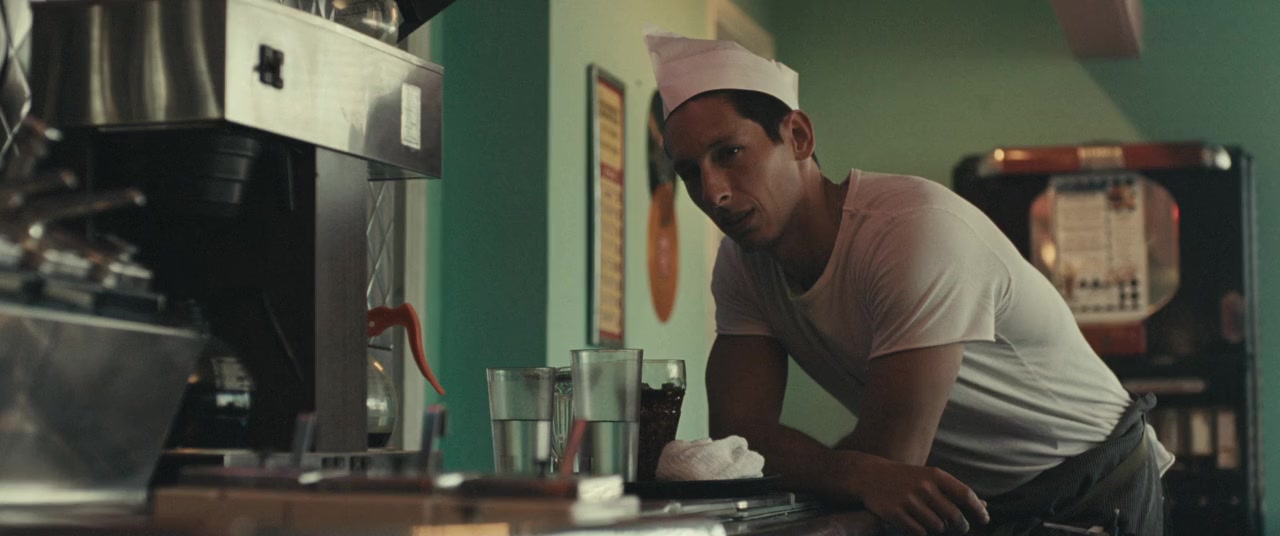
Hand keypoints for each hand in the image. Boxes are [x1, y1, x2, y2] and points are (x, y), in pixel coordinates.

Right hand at [856, 456, 988, 534]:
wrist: (871, 476)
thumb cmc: (907, 478)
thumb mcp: (931, 478)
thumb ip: (955, 491)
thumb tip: (985, 505)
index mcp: (935, 475)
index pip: (965, 495)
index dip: (978, 510)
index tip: (985, 520)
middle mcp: (924, 487)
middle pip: (954, 516)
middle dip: (960, 525)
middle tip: (960, 527)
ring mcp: (909, 501)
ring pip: (938, 526)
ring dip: (938, 527)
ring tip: (930, 520)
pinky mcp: (896, 513)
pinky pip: (920, 532)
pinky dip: (921, 531)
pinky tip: (915, 523)